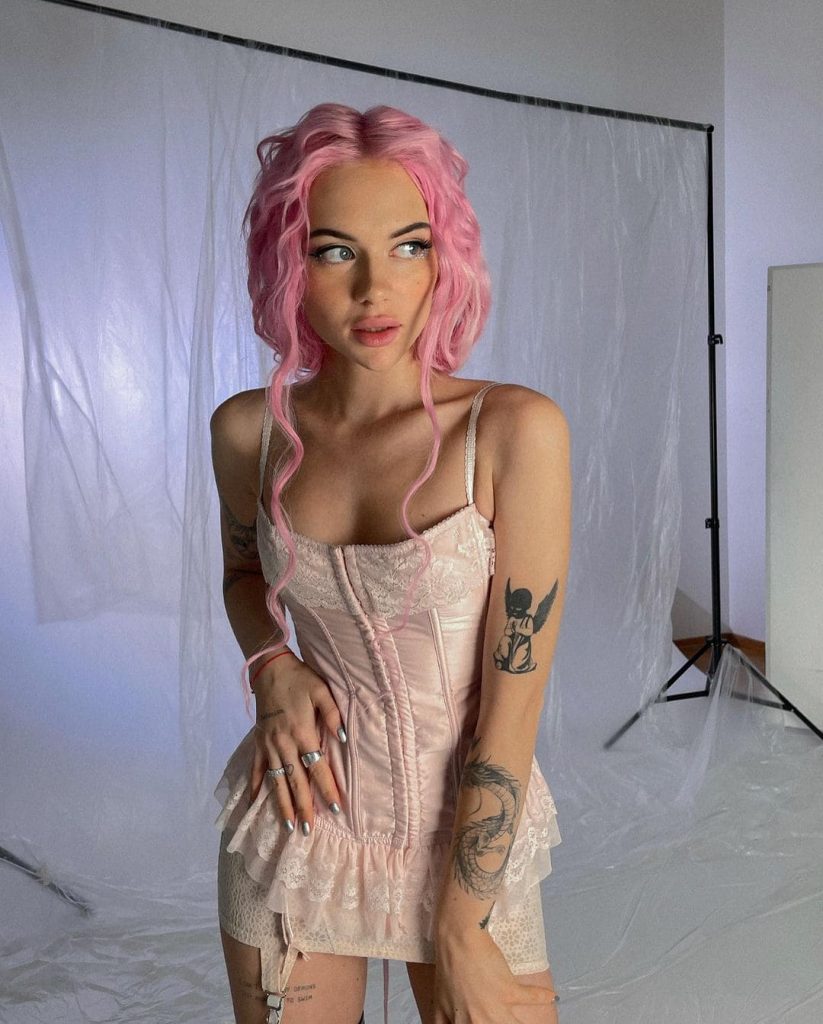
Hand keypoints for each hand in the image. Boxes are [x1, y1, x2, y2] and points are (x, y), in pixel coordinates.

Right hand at [249, 654, 346, 834]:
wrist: (270, 669)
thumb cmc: (300, 679)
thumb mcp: (322, 691)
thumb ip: (333, 715)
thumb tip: (343, 740)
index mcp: (302, 732)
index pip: (317, 767)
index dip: (327, 788)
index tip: (337, 808)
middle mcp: (283, 744)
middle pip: (295, 782)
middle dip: (303, 807)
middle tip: (308, 831)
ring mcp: (268, 745)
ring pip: (276, 782)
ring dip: (282, 805)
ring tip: (288, 826)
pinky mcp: (258, 743)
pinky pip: (256, 770)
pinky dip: (255, 788)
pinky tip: (254, 805)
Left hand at [433, 926, 557, 1023]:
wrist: (457, 940)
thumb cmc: (447, 969)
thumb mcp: (439, 1000)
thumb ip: (441, 1021)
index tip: (491, 1021)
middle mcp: (478, 1022)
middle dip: (505, 1023)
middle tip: (507, 1017)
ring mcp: (495, 1009)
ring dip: (523, 1023)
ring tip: (541, 1022)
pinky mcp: (508, 991)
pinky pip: (530, 998)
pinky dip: (541, 996)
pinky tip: (551, 996)